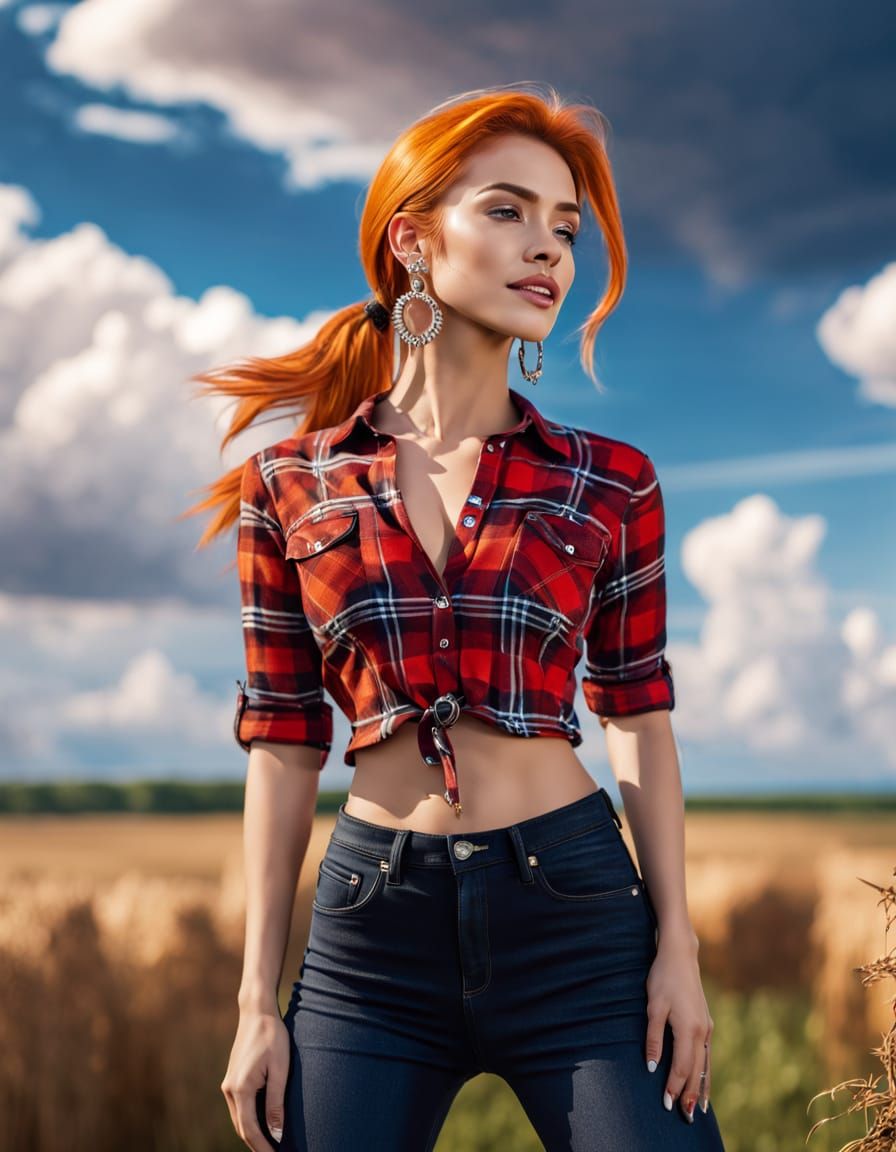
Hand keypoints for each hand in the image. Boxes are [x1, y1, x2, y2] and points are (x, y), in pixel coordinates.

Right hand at [221, 1008, 289, 1148]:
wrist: (256, 1012)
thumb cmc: (272, 1037)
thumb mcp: (279, 1069)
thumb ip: (276, 1102)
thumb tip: (275, 1133)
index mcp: (241, 1088)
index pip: (250, 1129)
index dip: (262, 1146)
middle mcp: (229, 1089)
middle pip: (241, 1127)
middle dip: (256, 1144)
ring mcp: (228, 1084)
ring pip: (239, 1119)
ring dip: (252, 1133)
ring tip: (269, 1144)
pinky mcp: (232, 1078)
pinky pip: (239, 1107)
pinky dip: (248, 1120)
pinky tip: (262, 1124)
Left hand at [644, 929, 712, 1121]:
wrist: (681, 955)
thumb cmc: (663, 978)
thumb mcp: (653, 1007)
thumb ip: (653, 1038)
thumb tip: (653, 1068)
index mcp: (689, 1029)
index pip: (682, 1066)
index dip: (674, 1086)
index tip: (667, 1105)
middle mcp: (702, 1031)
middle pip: (696, 1070)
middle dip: (689, 1094)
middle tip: (684, 1117)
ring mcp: (707, 1027)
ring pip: (706, 1064)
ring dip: (700, 1087)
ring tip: (698, 1109)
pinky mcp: (706, 1023)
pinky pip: (708, 1054)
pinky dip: (706, 1072)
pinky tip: (703, 1081)